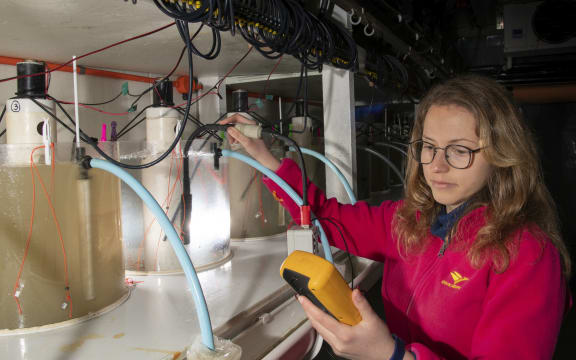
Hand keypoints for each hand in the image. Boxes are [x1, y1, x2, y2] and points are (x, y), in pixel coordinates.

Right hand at [219, 114, 280, 170]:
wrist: (263, 156)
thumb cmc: (258, 150)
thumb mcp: (246, 142)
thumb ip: (238, 135)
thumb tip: (229, 129)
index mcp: (251, 124)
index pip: (237, 117)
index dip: (229, 119)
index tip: (222, 124)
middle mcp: (249, 125)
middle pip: (235, 123)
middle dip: (230, 130)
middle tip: (229, 138)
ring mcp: (248, 130)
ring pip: (236, 128)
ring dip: (232, 135)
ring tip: (232, 142)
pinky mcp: (247, 134)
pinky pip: (238, 133)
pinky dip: (235, 137)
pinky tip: (235, 142)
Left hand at [298, 289, 412, 359]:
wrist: (386, 357)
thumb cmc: (380, 340)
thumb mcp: (373, 320)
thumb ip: (362, 305)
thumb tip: (355, 292)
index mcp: (345, 335)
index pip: (322, 319)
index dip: (310, 308)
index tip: (302, 299)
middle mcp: (338, 343)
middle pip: (317, 326)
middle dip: (308, 312)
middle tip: (304, 300)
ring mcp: (337, 348)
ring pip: (320, 331)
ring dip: (314, 319)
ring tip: (311, 307)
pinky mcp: (339, 350)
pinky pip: (326, 336)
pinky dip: (322, 326)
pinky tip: (323, 318)